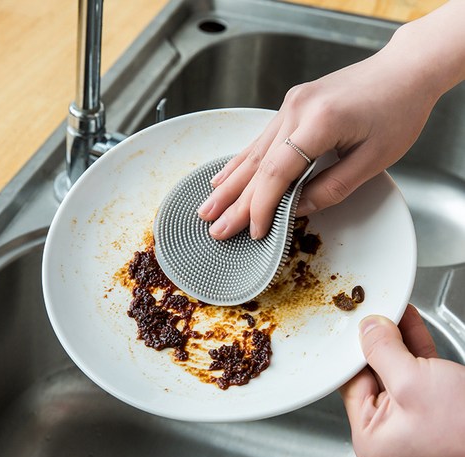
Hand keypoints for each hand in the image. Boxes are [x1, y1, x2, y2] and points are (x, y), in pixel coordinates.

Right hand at [198, 1, 464, 239]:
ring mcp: (290, 106)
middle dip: (235, 202)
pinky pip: (260, 141)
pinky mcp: (291, 107)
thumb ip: (332, 188)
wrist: (404, 70)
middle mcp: (296, 110)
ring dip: (229, 185)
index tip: (253, 230)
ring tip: (208, 207)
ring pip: (253, 154)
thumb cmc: (398, 111)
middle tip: (215, 228)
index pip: (278, 173)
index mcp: (320, 122)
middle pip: (258, 165)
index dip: (262, 206)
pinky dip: (241, 163)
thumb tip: (298, 208)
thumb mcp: (374, 159)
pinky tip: (224, 177)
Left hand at [340, 305, 464, 456]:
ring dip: (394, 332)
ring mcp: (407, 410)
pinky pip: (413, 362)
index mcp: (370, 434)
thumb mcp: (410, 381)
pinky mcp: (428, 398)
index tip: (355, 324)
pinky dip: (411, 339)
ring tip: (388, 308)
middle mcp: (385, 425)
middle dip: (375, 338)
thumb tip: (368, 328)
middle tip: (372, 311)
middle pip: (370, 369)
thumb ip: (382, 350)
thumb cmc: (462, 428)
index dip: (354, 350)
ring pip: (392, 361)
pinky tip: (407, 318)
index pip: (350, 380)